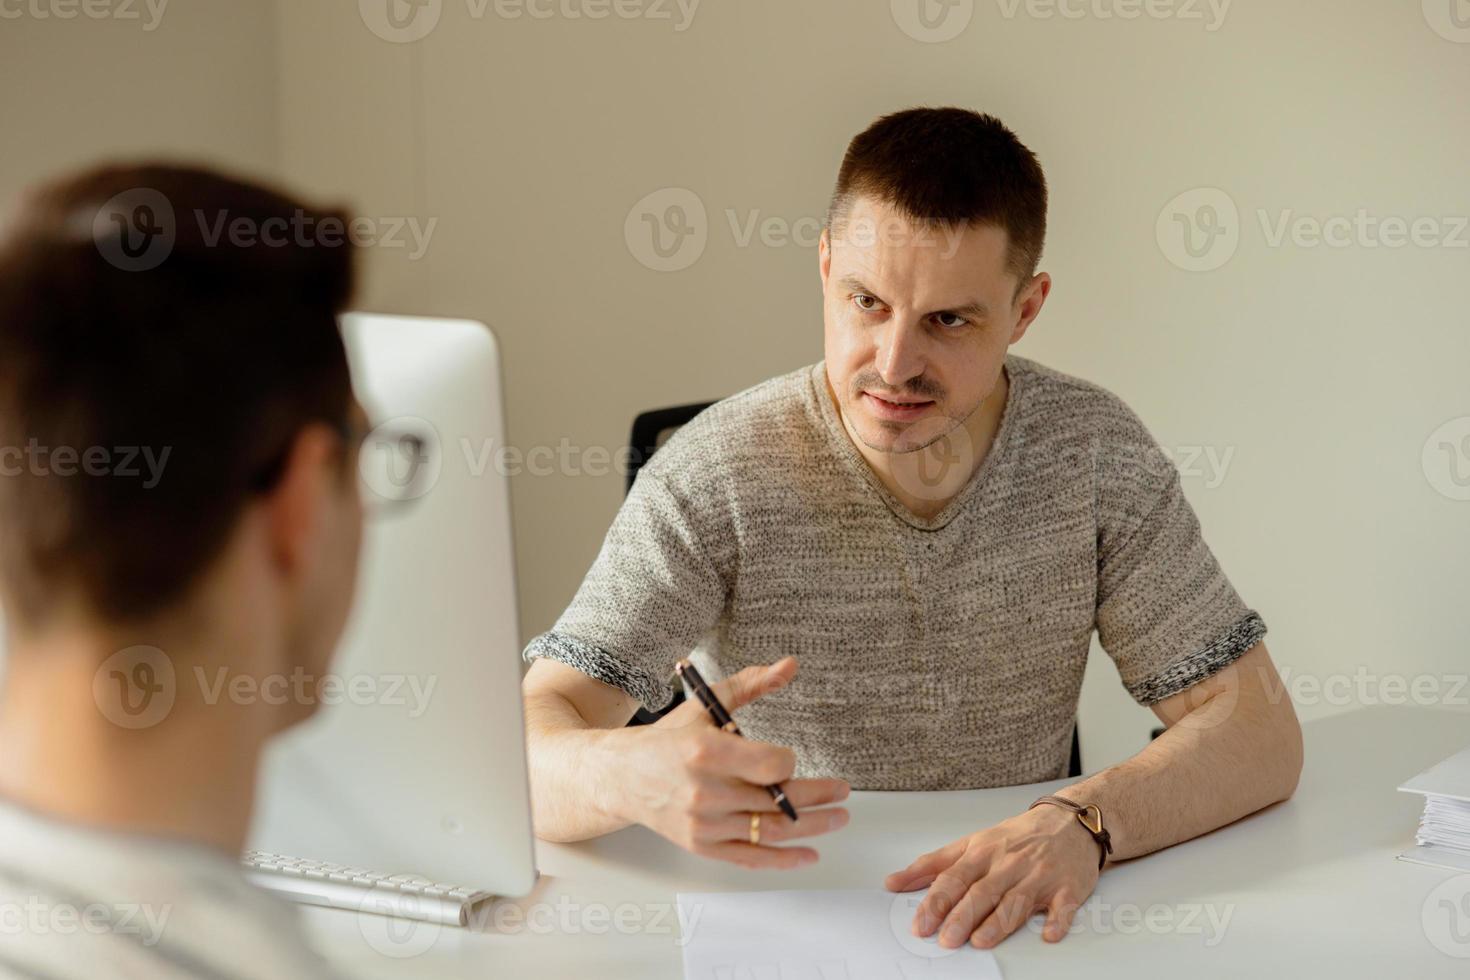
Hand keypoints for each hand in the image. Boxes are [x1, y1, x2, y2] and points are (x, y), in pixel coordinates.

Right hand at [615, 656, 850, 868]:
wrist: (621, 776)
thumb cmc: (666, 740)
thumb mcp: (705, 705)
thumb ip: (750, 685)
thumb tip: (788, 666)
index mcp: (705, 752)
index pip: (770, 765)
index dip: (789, 762)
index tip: (791, 758)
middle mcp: (704, 792)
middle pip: (777, 801)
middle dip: (819, 796)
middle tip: (842, 792)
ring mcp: (703, 824)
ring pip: (770, 831)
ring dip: (813, 828)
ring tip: (837, 817)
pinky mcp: (701, 846)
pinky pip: (749, 858)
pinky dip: (783, 860)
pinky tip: (809, 853)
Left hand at [885, 802, 1100, 947]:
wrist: (1068, 822)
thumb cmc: (1015, 837)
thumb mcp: (971, 843)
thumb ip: (933, 864)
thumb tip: (894, 882)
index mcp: (982, 852)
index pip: (954, 878)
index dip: (936, 902)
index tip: (921, 924)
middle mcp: (1008, 864)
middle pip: (982, 892)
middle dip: (962, 916)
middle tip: (945, 939)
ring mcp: (1039, 875)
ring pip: (1015, 900)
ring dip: (998, 922)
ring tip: (980, 940)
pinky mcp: (1068, 887)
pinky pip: (1063, 906)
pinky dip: (1056, 920)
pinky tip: (1048, 934)